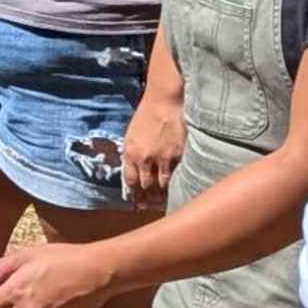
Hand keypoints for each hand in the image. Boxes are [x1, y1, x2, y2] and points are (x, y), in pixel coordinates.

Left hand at [123, 86, 184, 206]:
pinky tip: (176, 190)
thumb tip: (135, 169)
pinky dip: (175, 184)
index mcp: (130, 152)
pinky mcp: (177, 155)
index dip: (133, 193)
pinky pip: (176, 176)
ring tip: (162, 202)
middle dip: (147, 198)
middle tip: (149, 206)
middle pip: (145, 186)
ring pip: (161, 185)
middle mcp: (144, 158)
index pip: (130, 180)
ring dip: (161, 195)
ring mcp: (161, 158)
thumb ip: (133, 153)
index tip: (136, 201)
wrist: (163, 100)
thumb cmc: (147, 114)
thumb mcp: (132, 134)